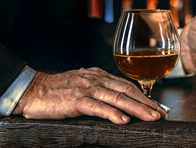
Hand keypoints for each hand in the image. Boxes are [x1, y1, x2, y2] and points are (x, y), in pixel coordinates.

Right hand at [12, 67, 166, 123]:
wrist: (34, 89)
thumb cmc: (59, 89)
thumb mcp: (83, 83)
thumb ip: (100, 88)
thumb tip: (118, 101)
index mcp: (100, 76)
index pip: (127, 85)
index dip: (144, 96)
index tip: (156, 107)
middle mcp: (97, 80)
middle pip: (127, 91)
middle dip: (146, 103)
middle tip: (161, 114)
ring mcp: (87, 89)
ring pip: (117, 98)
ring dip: (136, 108)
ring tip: (151, 118)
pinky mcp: (76, 100)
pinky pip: (97, 107)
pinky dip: (111, 113)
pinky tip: (123, 120)